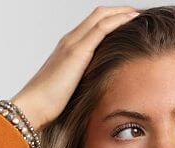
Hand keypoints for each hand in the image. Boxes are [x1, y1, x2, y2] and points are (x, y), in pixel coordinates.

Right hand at [8, 6, 140, 129]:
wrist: (33, 107)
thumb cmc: (49, 107)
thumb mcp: (71, 92)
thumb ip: (84, 85)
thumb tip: (100, 94)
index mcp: (68, 48)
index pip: (93, 25)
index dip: (112, 19)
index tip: (130, 23)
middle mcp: (70, 40)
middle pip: (99, 15)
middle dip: (120, 12)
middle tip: (139, 15)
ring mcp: (73, 43)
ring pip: (101, 17)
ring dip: (123, 13)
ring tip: (140, 15)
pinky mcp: (78, 52)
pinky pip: (102, 28)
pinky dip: (119, 21)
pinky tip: (133, 20)